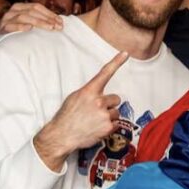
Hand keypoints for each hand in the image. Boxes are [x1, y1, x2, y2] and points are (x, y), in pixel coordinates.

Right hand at [0, 1, 67, 36]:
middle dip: (46, 19)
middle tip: (57, 27)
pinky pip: (10, 26)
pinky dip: (20, 26)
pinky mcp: (1, 29)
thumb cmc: (17, 33)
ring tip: (49, 28)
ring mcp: (6, 19)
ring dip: (38, 22)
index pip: (37, 7)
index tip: (61, 22)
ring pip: (23, 17)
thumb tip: (59, 22)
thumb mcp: (28, 24)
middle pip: (32, 11)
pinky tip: (29, 28)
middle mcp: (13, 11)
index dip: (49, 13)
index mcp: (20, 7)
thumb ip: (40, 21)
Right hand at [33, 52, 126, 171]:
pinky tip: (97, 128)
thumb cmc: (67, 116)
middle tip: (96, 112)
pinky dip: (109, 127)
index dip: (116, 62)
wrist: (62, 135)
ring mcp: (104, 114)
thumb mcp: (75, 98)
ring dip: (109, 117)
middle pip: (116, 99)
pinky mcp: (108, 127)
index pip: (105, 73)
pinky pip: (116, 124)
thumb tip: (99, 93)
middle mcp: (98, 101)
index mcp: (89, 91)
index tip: (125, 53)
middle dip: (109, 105)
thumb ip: (89, 93)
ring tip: (95, 121)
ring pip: (116, 112)